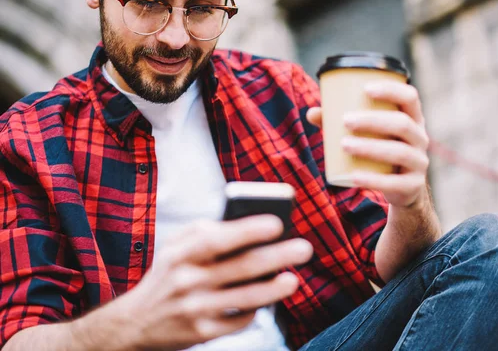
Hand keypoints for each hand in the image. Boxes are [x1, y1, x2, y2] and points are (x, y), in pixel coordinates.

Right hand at [112, 215, 312, 350]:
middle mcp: (188, 280)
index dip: (250, 230)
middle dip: (278, 257)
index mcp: (183, 253)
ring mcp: (196, 309)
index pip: (220, 238)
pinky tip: (268, 300)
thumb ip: (205, 230)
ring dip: (275, 289)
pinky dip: (256, 311)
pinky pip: (240, 321)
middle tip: (305, 249)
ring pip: (246, 298)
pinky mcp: (202, 333)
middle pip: (242, 267)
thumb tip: (248, 224)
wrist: (134, 322)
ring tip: (294, 280)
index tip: (278, 223)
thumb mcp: (175, 245)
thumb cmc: (166, 274)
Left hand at [307, 81, 429, 207]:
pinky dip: (373, 180)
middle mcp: (421, 138)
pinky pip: (395, 183)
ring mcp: (419, 162)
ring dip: (371, 147)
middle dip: (373, 120)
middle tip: (345, 120)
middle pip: (402, 124)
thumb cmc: (380, 150)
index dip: (392, 89)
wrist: (402, 188)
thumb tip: (312, 113)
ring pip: (399, 152)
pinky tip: (354, 177)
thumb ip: (341, 123)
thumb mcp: (367, 134)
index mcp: (413, 118)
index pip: (410, 97)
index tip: (366, 88)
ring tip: (344, 145)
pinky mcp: (413, 185)